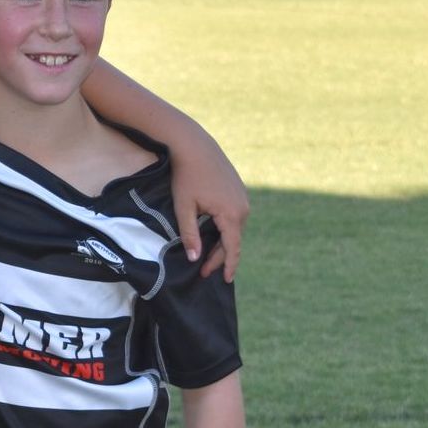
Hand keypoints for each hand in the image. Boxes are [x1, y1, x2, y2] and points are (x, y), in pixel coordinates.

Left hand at [169, 145, 247, 281]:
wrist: (195, 146)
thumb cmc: (186, 176)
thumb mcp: (184, 207)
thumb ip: (189, 234)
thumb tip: (194, 258)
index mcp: (231, 214)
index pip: (232, 248)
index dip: (227, 266)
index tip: (226, 281)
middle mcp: (243, 208)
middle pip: (233, 240)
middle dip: (220, 257)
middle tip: (204, 271)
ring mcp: (243, 199)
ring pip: (234, 229)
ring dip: (222, 243)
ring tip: (209, 256)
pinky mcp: (239, 191)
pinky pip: (234, 217)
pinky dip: (225, 229)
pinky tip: (214, 235)